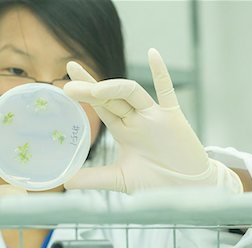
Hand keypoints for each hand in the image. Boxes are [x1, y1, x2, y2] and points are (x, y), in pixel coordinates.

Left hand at [63, 48, 242, 193]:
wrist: (186, 189)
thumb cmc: (156, 182)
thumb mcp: (119, 180)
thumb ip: (93, 179)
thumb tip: (65, 182)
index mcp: (123, 131)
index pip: (100, 106)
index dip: (84, 93)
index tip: (65, 82)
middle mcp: (136, 119)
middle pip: (110, 96)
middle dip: (90, 90)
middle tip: (69, 86)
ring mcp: (154, 117)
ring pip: (132, 93)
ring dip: (114, 87)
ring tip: (95, 89)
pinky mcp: (173, 119)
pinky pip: (167, 92)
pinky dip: (161, 73)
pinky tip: (152, 54)